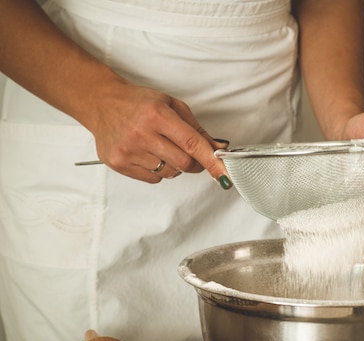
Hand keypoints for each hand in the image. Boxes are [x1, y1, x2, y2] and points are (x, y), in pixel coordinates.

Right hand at [89, 82, 230, 185]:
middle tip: (189, 153)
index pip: (192, 144)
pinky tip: (147, 153)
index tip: (224, 175)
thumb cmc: (139, 103)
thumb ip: (197, 129)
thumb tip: (218, 149)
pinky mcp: (119, 164)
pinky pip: (154, 179)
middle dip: (194, 163)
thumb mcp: (172, 106)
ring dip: (173, 165)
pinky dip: (158, 170)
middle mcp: (141, 133)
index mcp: (157, 115)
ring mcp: (128, 150)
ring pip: (170, 173)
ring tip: (159, 147)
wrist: (102, 103)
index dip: (212, 161)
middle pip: (184, 163)